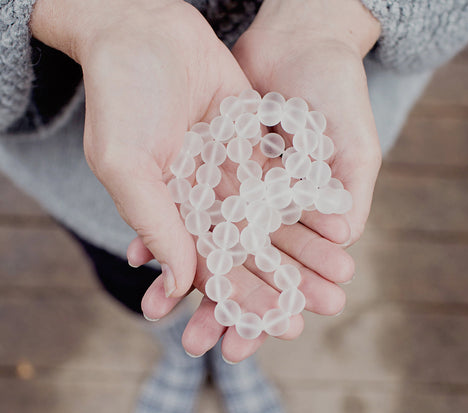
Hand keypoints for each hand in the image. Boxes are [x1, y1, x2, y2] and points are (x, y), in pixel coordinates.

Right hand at [31, 0, 353, 361]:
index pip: (212, 266)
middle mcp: (202, 200)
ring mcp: (229, 173)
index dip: (246, 295)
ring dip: (307, 248)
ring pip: (274, 219)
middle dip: (288, 279)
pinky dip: (311, 202)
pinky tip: (340, 225)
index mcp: (171, 215)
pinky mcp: (251, 144)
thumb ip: (153, 223)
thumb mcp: (125, 164)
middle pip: (251, 249)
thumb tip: (179, 282)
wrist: (141, 29)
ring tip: (342, 274)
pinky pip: (285, 178)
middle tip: (328, 305)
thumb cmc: (119, 97)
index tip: (282, 322)